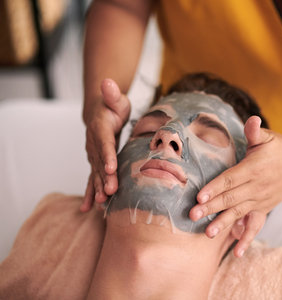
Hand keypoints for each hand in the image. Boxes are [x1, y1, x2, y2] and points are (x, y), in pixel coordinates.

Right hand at [80, 79, 130, 211]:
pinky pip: (92, 179)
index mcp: (100, 129)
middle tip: (111, 191)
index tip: (111, 166)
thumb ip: (112, 93)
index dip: (107, 154)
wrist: (100, 114)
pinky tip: (90, 208)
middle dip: (104, 178)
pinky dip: (91, 193)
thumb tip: (107, 82)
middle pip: (99, 162)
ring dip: (98, 188)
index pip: (104, 142)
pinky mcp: (96, 163)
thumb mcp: (115, 98)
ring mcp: (93, 156)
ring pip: (96, 174)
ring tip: (101, 204)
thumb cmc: (112, 106)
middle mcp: (94, 145)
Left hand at [190, 116, 281, 255]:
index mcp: (253, 168)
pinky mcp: (265, 208)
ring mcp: (261, 200)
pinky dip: (247, 238)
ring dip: (223, 223)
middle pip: (231, 198)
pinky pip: (255, 225)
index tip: (200, 196)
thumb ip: (255, 131)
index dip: (215, 187)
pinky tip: (237, 252)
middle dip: (211, 207)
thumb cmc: (279, 146)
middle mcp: (257, 186)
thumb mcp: (267, 136)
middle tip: (194, 215)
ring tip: (208, 234)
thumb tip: (251, 119)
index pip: (231, 179)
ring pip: (239, 213)